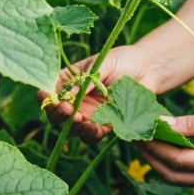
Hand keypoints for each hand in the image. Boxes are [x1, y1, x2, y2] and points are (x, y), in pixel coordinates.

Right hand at [37, 48, 159, 143]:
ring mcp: (88, 114)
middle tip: (68, 112)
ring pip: (72, 128)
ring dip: (74, 128)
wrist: (148, 70)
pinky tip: (97, 129)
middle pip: (56, 114)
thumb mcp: (103, 63)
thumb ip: (87, 79)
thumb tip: (71, 94)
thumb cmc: (123, 60)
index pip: (50, 92)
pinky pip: (92, 135)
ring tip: (84, 123)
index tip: (48, 99)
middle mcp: (75, 100)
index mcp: (68, 81)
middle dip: (59, 115)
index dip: (45, 97)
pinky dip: (92, 134)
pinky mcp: (103, 125)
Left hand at [138, 103, 193, 185]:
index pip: (177, 159)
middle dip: (151, 158)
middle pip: (172, 175)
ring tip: (145, 142)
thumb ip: (189, 124)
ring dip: (159, 163)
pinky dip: (172, 164)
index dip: (155, 147)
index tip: (139, 131)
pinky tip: (164, 147)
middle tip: (134, 138)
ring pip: (178, 179)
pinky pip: (188, 176)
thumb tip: (159, 125)